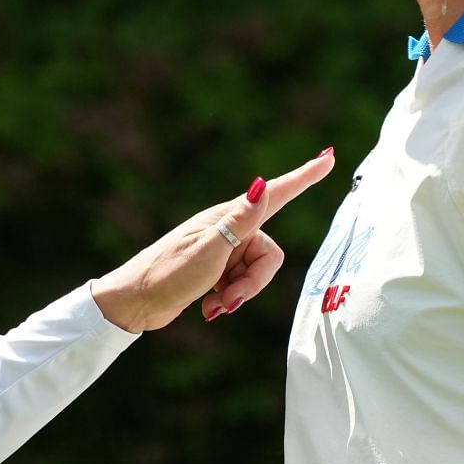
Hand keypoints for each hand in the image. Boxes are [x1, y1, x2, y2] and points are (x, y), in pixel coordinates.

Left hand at [91, 149, 335, 333]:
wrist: (135, 302)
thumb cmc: (167, 273)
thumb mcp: (208, 250)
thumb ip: (239, 221)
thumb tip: (263, 185)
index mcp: (228, 217)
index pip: (275, 194)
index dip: (304, 176)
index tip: (329, 156)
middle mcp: (229, 229)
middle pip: (269, 255)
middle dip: (255, 283)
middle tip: (229, 298)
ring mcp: (223, 249)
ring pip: (257, 273)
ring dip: (240, 294)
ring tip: (214, 304)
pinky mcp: (216, 268)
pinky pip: (241, 284)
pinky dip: (229, 298)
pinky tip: (208, 307)